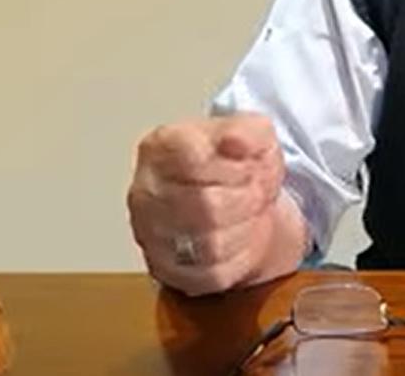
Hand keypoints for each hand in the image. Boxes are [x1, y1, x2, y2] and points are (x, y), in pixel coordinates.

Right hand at [127, 113, 288, 295]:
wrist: (233, 197)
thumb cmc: (232, 162)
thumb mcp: (250, 131)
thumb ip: (250, 132)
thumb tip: (237, 142)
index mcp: (160, 147)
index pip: (195, 160)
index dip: (236, 164)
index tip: (249, 161)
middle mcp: (145, 193)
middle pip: (207, 204)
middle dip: (248, 195)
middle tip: (258, 185)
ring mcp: (152, 236)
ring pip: (212, 242)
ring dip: (247, 223)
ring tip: (252, 206)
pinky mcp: (169, 272)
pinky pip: (214, 272)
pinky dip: (242, 252)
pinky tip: (243, 231)